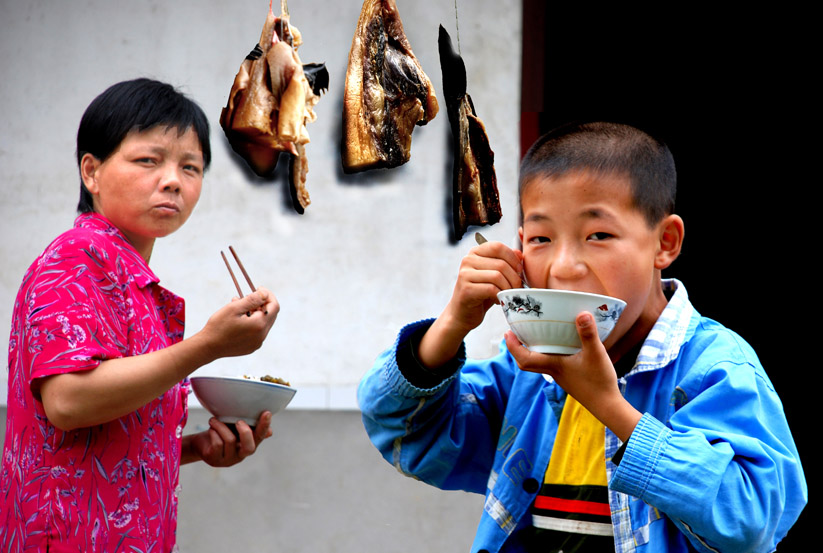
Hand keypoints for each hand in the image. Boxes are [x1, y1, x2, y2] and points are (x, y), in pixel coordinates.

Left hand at [188, 411, 272, 466]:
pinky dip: (213, 432)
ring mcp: (228, 459)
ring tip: (214, 420)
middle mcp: (241, 454)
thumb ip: (249, 426)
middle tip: (238, 421)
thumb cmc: (220, 432)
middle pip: (249, 447)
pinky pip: (217, 444)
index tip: (266, 412)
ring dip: (221, 426)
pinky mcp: (214, 460)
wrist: (200, 443)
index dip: (264, 426)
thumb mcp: (234, 427)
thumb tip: (270, 432)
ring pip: (230, 440)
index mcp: (249, 444)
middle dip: (245, 432)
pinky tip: (210, 429)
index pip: (261, 436)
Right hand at [198, 287, 279, 359]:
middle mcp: (262, 336)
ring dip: (255, 312)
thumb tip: (265, 293)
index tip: (258, 288)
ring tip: (239, 306)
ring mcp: (257, 343)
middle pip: (270, 315)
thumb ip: (252, 299)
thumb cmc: (219, 326)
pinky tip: (239, 319)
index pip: (274, 306)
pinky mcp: (251, 347)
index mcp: (259, 325)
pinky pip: (257, 332)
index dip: (268, 295)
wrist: (207, 347)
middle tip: (246, 297)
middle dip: (261, 303)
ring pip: (263, 323)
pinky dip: (252, 322)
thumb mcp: (234, 308)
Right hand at [447, 240, 524, 332]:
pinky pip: (491, 289)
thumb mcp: (496, 274)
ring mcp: (465, 274)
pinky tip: (498, 300)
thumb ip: (506, 262)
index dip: (513, 259)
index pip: (498, 247)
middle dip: (514, 278)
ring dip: (508, 288)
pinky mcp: (466, 290)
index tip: (519, 271)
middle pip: (500, 264)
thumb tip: (519, 253)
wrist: (463, 313)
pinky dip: (499, 296)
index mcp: (475, 252)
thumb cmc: (482, 293)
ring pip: (497, 276)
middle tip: (517, 289)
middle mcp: (468, 260)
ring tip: (507, 295)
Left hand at [505, 311, 640, 441]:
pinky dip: (547, 353)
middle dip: (518, 348)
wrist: (607, 406)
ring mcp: (560, 375)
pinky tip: (558, 345)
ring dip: (532, 350)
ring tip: (533, 335)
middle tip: (516, 332)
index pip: (524, 358)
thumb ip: (588, 334)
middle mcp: (553, 371)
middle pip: (526, 362)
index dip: (513, 346)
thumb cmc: (599, 382)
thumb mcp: (595, 353)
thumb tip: (582, 313)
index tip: (507, 333)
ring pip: (538, 363)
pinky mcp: (568, 376)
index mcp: (553, 365)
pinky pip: (550, 364)